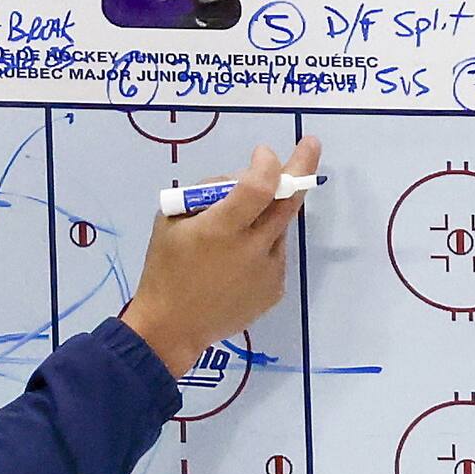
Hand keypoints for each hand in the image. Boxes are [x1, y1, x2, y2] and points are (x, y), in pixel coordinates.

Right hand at [120, 139, 319, 375]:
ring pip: (280, 227)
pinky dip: (263, 245)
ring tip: (243, 225)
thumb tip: (238, 181)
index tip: (261, 153)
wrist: (172, 328)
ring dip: (269, 214)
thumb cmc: (164, 270)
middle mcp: (251, 248)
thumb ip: (206, 195)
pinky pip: (275, 253)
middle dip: (302, 166)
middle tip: (310, 145)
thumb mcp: (170, 220)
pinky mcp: (275, 289)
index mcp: (221, 229)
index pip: (260, 185)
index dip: (267, 164)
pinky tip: (237, 262)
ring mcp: (268, 271)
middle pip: (288, 201)